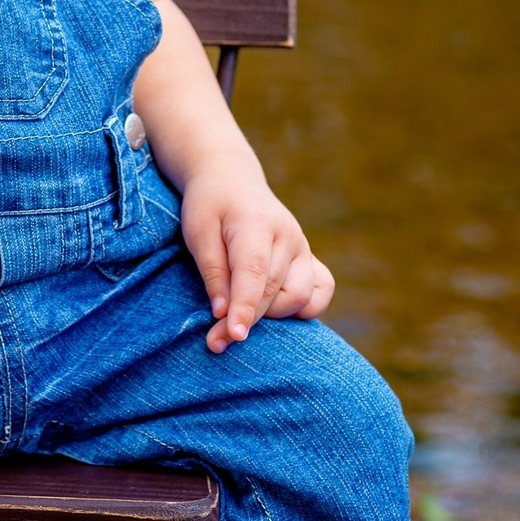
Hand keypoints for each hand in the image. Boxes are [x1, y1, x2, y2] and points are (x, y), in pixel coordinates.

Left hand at [180, 167, 334, 353]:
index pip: (254, 271)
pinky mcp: (310, 257)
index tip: (233, 335)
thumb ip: (212, 271)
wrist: (232, 180)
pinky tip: (276, 307)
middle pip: (273, 291)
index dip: (244, 307)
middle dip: (246, 320)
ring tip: (240, 309)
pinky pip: (321, 292)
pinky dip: (303, 308)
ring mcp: (303, 246)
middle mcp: (288, 235)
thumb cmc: (210, 206)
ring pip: (298, 298)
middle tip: (214, 340)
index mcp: (256, 222)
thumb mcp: (197, 231)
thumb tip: (223, 314)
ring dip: (270, 315)